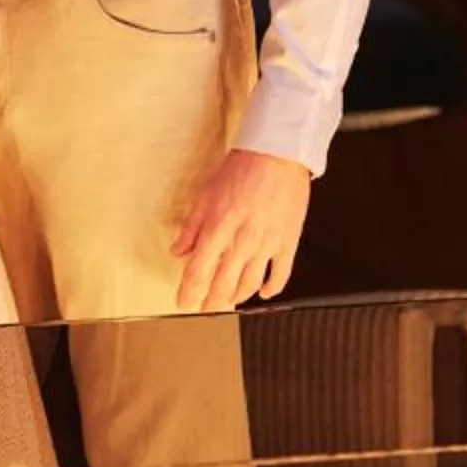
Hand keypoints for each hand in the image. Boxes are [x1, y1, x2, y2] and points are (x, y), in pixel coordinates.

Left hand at [172, 149, 312, 310]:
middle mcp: (243, 240)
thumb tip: (178, 251)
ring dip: (237, 296)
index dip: (189, 290)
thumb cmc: (240, 170)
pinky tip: (263, 294)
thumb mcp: (205, 195)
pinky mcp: (289, 242)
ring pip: (250, 282)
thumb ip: (191, 227)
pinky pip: (281, 274)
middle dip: (211, 301)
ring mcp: (268, 243)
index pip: (199, 269)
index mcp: (219, 228)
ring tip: (228, 303)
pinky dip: (271, 288)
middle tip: (205, 310)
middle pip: (223, 282)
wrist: (278, 155)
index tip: (183, 302)